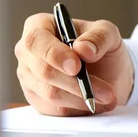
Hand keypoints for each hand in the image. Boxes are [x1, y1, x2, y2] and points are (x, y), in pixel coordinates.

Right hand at [14, 14, 133, 115]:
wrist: (108, 73)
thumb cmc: (102, 47)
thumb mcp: (109, 33)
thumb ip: (99, 37)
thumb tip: (83, 49)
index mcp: (40, 26)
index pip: (36, 40)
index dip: (54, 54)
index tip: (76, 66)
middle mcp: (28, 52)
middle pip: (44, 71)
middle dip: (77, 84)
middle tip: (105, 91)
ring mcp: (30, 78)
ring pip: (51, 93)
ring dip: (82, 98)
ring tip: (107, 97)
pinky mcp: (38, 100)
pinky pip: (54, 109)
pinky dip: (79, 108)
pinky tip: (97, 104)